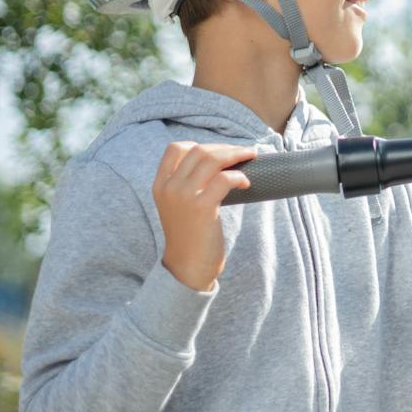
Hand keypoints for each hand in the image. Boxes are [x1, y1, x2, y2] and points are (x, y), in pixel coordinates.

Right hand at [152, 141, 255, 291]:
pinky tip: (246, 183)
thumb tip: (221, 164)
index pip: (175, 149)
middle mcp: (169, 187)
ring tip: (251, 158)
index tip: (220, 151)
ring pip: (212, 159)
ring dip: (236, 154)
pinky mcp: (202, 207)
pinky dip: (239, 176)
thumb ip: (188, 185)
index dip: (201, 145)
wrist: (187, 266)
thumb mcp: (178, 206)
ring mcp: (184, 196)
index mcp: (160, 185)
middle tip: (244, 153)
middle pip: (199, 150)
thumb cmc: (190, 236)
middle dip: (226, 148)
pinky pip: (225, 179)